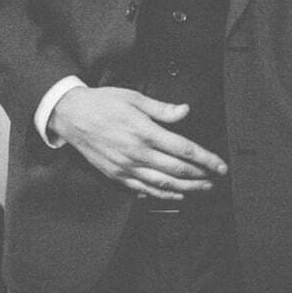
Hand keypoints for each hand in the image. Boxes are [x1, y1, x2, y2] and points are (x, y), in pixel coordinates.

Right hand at [49, 86, 225, 199]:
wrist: (71, 116)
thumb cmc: (102, 104)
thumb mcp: (134, 98)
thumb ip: (162, 109)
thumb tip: (185, 111)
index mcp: (144, 132)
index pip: (184, 150)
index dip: (206, 159)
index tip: (220, 165)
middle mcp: (137, 153)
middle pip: (177, 170)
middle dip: (201, 176)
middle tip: (216, 178)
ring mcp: (126, 167)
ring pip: (163, 184)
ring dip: (187, 188)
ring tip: (202, 188)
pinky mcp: (117, 175)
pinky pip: (144, 189)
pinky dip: (162, 194)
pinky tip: (176, 195)